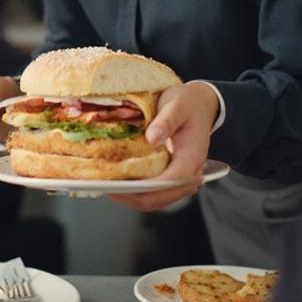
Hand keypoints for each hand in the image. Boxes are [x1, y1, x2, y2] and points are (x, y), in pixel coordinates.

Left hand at [108, 82, 218, 211]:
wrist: (199, 104)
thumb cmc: (188, 103)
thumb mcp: (178, 105)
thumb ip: (166, 121)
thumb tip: (152, 139)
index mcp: (192, 158)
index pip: (168, 184)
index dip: (141, 188)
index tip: (116, 185)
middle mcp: (188, 174)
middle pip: (158, 198)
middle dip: (129, 196)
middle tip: (102, 185)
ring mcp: (179, 177)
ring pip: (154, 198)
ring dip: (129, 195)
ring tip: (104, 184)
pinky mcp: (170, 175)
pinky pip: (153, 190)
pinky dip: (134, 189)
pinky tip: (116, 180)